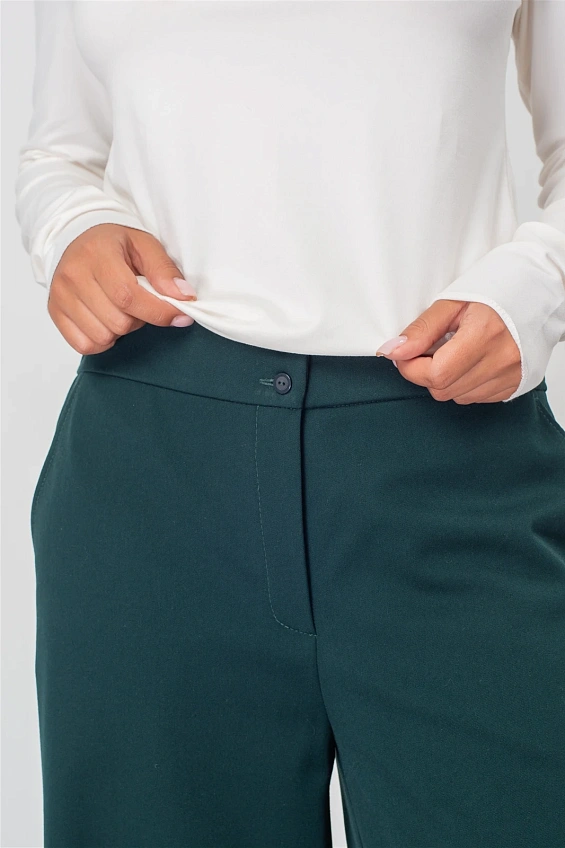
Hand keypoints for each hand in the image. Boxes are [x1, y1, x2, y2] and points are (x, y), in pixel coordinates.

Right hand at [47, 223, 197, 354]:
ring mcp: (60, 296)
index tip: (179, 315)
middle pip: (118, 321)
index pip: (128, 296)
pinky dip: (102, 340)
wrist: (78, 239)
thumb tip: (184, 297)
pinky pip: (85, 345)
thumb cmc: (115, 245)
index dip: (159, 312)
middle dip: (139, 319)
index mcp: (97, 254)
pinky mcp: (55, 313)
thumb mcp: (144, 245)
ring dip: (120, 330)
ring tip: (120, 309)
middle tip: (140, 303)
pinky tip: (106, 321)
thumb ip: (164, 270)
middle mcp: (72, 275)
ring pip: (102, 336)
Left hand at [375, 300, 521, 403]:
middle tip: (430, 348)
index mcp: (484, 335)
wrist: (541, 292)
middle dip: (425, 373)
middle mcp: (501, 360)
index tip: (404, 354)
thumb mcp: (453, 302)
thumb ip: (422, 329)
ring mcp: (510, 376)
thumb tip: (394, 350)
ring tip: (454, 351)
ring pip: (457, 397)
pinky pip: (475, 398)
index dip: (411, 367)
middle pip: (443, 389)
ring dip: (445, 380)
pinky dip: (464, 384)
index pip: (435, 373)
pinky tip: (470, 362)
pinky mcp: (514, 385)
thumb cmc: (498, 289)